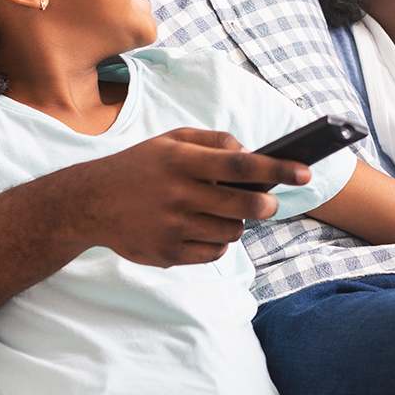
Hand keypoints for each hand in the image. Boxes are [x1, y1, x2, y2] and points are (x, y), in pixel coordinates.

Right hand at [0, 128, 310, 328]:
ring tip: (219, 212)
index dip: (278, 169)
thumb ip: (214, 140)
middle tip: (268, 203)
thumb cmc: (140, 166)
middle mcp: (178, 194)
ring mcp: (172, 227)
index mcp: (181, 160)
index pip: (242, 165)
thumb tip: (251, 153)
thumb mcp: (171, 140)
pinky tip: (203, 229)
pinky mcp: (167, 255)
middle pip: (245, 206)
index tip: (306, 172)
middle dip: (266, 205)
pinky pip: (214, 253)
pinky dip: (218, 243)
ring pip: (233, 232)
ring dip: (237, 224)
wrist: (88, 203)